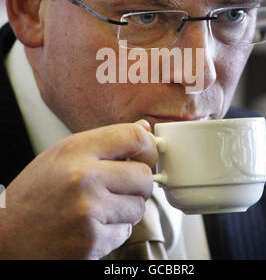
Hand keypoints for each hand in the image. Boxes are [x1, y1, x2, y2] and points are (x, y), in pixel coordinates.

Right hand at [0, 120, 156, 258]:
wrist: (6, 236)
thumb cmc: (34, 194)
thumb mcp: (62, 154)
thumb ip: (105, 141)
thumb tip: (143, 128)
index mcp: (76, 150)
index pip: (134, 137)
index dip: (148, 146)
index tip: (147, 155)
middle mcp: (83, 177)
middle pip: (143, 176)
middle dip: (139, 184)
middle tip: (121, 187)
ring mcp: (88, 211)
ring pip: (139, 207)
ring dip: (126, 209)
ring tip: (98, 208)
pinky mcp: (91, 241)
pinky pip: (125, 232)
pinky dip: (114, 231)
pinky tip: (91, 226)